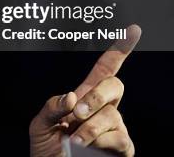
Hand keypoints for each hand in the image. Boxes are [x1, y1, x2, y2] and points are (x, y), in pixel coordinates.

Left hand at [29, 25, 140, 156]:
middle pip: (115, 85)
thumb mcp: (40, 125)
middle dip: (96, 97)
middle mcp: (104, 109)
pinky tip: (86, 150)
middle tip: (76, 113)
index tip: (132, 30)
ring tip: (74, 141)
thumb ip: (52, 107)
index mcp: (84, 97)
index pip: (105, 69)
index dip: (118, 50)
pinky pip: (118, 137)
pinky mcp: (122, 148)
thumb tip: (73, 96)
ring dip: (90, 128)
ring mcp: (115, 128)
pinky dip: (98, 143)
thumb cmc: (47, 150)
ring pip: (112, 115)